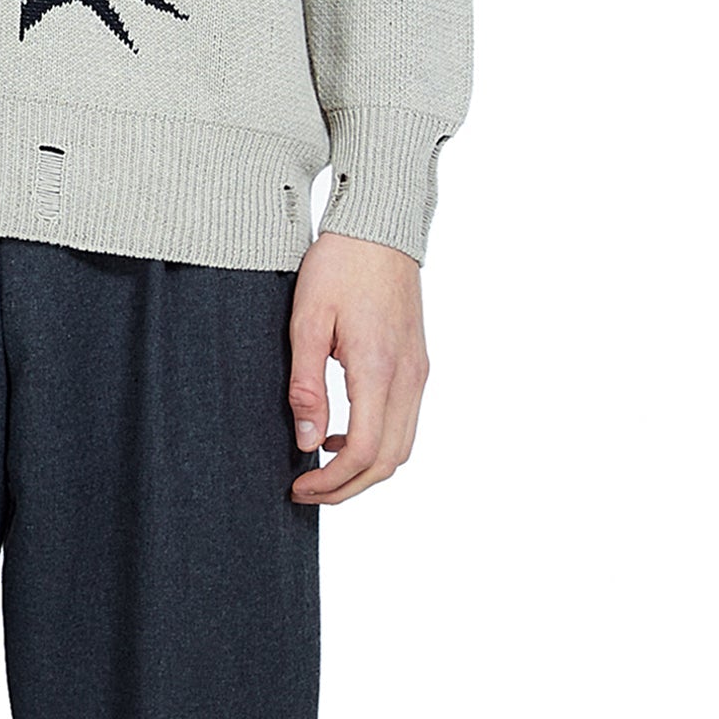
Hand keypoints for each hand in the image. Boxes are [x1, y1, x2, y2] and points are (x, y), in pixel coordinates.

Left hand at [286, 233, 427, 504]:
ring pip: (402, 445)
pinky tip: (341, 432)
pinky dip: (378, 442)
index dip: (332, 482)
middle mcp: (408, 377)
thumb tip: (307, 442)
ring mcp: (418, 372)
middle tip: (306, 490)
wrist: (378, 228)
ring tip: (321, 467)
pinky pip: (404, 421)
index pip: (365, 451)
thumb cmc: (339, 266)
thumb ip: (307, 386)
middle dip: (348, 487)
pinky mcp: (418, 364)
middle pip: (389, 460)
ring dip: (365, 467)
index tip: (299, 487)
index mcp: (379, 368)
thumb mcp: (307, 322)